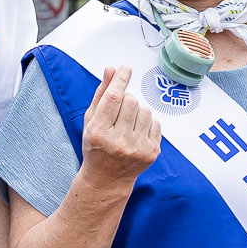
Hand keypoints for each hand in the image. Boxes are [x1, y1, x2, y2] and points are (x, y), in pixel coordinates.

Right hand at [78, 68, 161, 186]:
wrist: (107, 179)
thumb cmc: (96, 147)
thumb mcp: (91, 121)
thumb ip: (101, 94)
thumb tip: (111, 69)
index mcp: (99, 133)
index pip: (113, 98)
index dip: (120, 80)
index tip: (126, 68)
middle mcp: (119, 142)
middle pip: (131, 101)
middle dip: (126, 99)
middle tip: (119, 110)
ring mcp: (138, 148)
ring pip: (145, 110)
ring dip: (137, 111)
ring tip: (127, 124)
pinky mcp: (152, 152)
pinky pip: (155, 122)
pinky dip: (147, 123)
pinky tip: (136, 133)